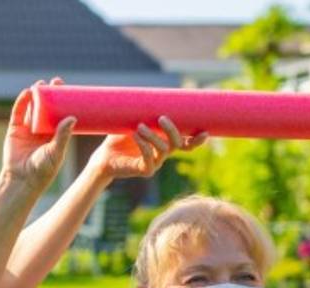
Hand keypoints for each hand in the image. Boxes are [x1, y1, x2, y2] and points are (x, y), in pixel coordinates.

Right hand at [1, 77, 76, 192]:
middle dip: (50, 94)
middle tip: (57, 82)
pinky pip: (18, 113)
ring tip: (41, 84)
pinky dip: (22, 102)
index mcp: (54, 135)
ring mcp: (27, 129)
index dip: (63, 102)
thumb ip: (63, 136)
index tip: (69, 90)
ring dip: (36, 95)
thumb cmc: (43, 170)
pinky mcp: (15, 130)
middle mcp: (41, 130)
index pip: (60, 114)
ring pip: (32, 107)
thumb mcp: (56, 152)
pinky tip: (27, 92)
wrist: (22, 179)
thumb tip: (72, 117)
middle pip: (47, 107)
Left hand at [89, 116, 207, 179]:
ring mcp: (156, 162)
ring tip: (139, 126)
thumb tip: (150, 94)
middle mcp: (164, 153)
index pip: (187, 142)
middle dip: (172, 130)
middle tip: (162, 118)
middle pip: (178, 144)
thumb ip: (144, 111)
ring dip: (153, 136)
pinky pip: (149, 159)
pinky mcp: (145, 170)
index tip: (205, 132)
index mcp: (165, 142)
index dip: (197, 139)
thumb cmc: (119, 137)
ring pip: (164, 150)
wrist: (104, 156)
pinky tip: (135, 136)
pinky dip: (143, 146)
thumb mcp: (133, 120)